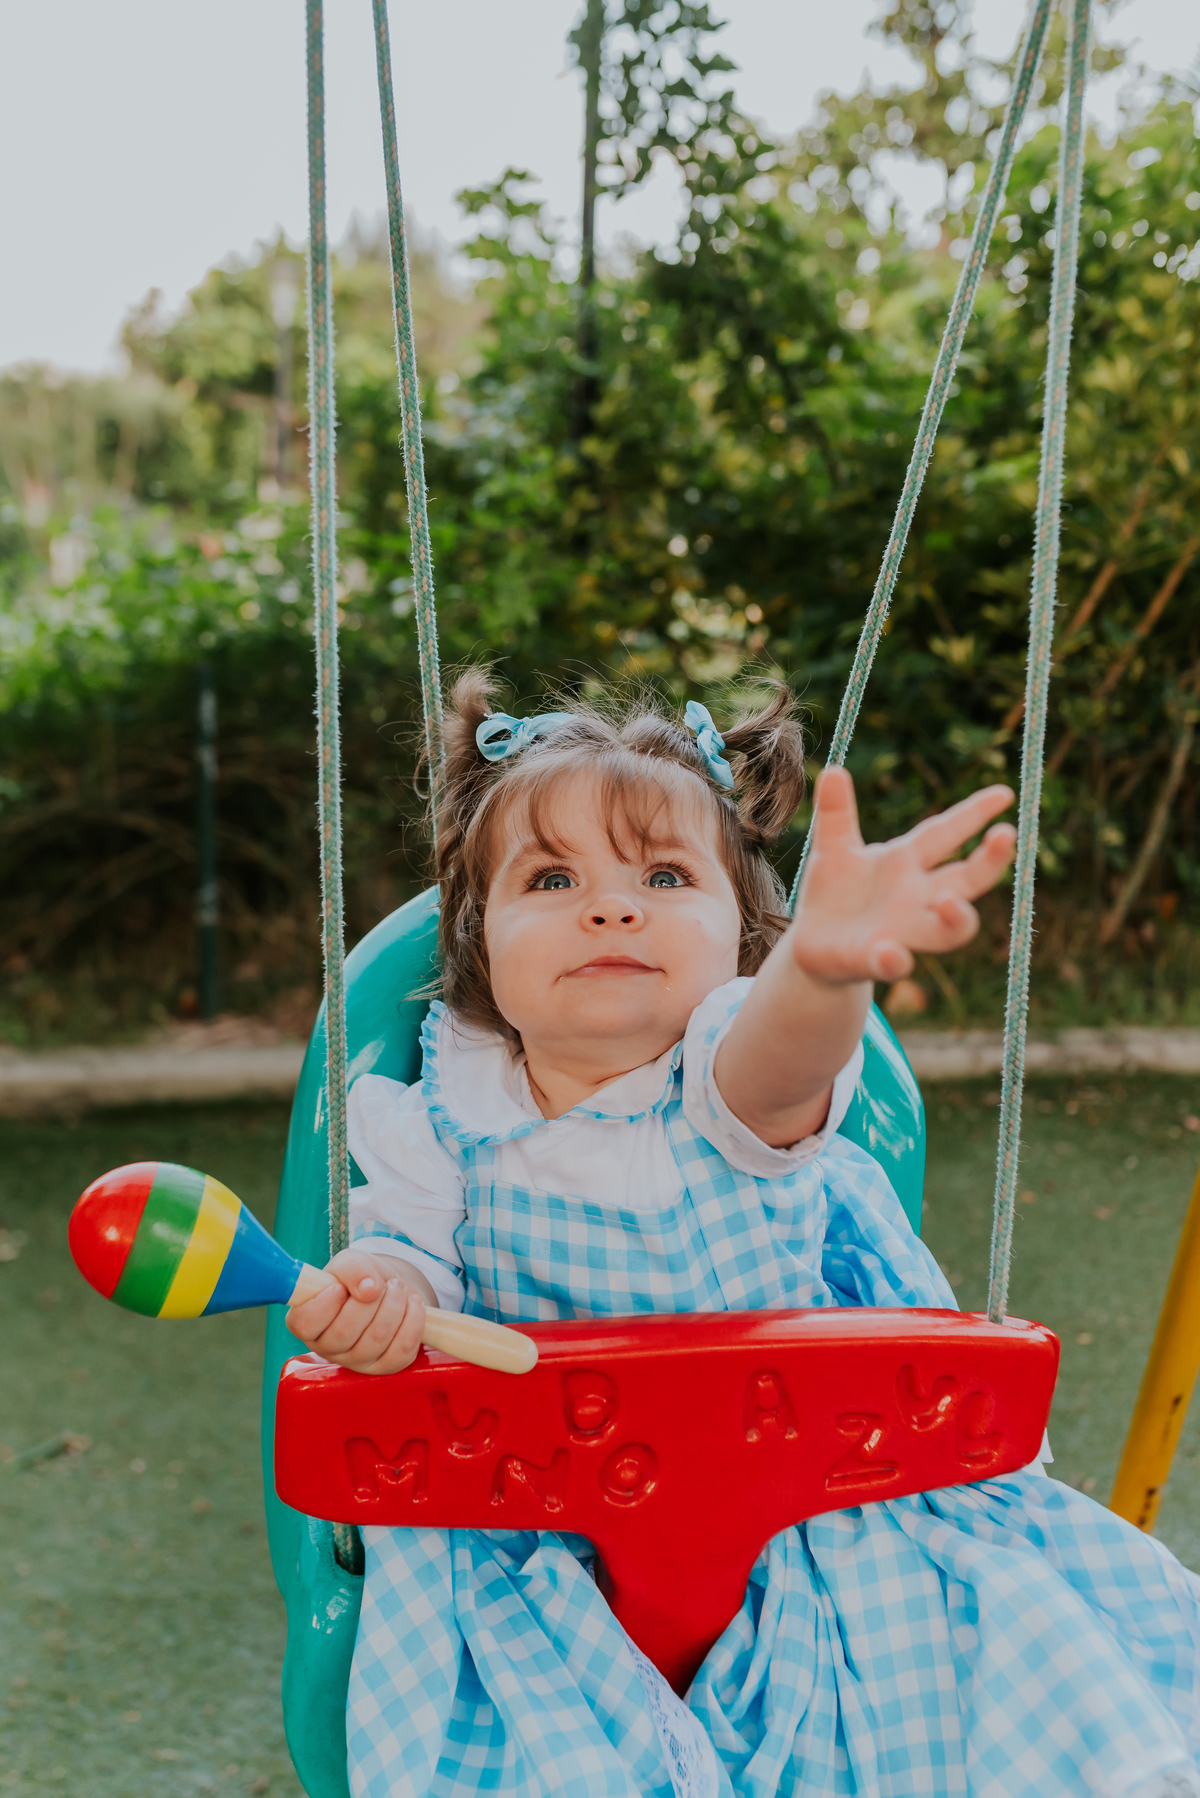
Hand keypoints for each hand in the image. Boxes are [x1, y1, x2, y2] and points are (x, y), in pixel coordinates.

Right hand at [285, 1248, 427, 1374]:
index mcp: (308, 1322)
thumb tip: (369, 1290)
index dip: (322, 1306)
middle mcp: (328, 1348)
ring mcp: (357, 1361)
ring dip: (394, 1306)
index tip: (339, 1287)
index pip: (304, 1325)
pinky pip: (401, 1352)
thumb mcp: (350, 1262)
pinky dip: (413, 1322)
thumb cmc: (360, 1278)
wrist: (388, 1289)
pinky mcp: (385, 1366)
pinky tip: (413, 1304)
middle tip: (381, 1283)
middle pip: (344, 1333)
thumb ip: (352, 1269)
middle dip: (369, 1301)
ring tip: (397, 1287)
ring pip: (375, 1340)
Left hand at [792, 767, 1015, 984]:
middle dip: (990, 861)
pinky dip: (895, 960)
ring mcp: (901, 932)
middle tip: (1006, 834)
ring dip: (957, 917)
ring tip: (950, 901)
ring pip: (947, 931)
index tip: (1004, 792)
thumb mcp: (832, 848)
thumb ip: (836, 813)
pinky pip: (894, 964)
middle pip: (966, 880)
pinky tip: (889, 952)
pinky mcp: (874, 960)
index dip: (973, 813)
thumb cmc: (834, 892)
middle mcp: (915, 898)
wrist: (812, 944)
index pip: (945, 833)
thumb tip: (832, 769)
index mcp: (906, 863)